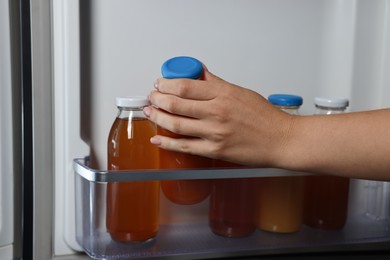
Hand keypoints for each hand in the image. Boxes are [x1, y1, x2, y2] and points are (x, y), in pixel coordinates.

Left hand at [144, 68, 293, 166]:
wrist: (281, 140)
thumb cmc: (266, 118)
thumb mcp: (241, 93)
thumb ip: (217, 84)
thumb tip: (200, 74)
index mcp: (223, 94)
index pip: (185, 85)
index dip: (167, 84)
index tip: (160, 84)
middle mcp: (217, 112)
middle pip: (176, 103)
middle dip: (158, 99)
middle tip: (152, 97)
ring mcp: (214, 132)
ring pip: (176, 123)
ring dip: (158, 117)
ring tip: (150, 112)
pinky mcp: (215, 150)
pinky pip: (184, 146)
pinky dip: (167, 142)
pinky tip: (157, 139)